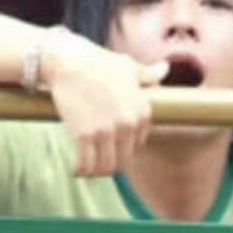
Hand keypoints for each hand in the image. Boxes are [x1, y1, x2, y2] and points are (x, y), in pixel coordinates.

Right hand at [43, 29, 168, 176]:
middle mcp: (128, 123)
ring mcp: (106, 131)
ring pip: (105, 167)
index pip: (137, 145)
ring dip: (95, 172)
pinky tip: (75, 170)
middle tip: (95, 161)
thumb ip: (147, 74)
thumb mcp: (127, 66)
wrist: (68, 61)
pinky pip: (85, 164)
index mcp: (142, 110)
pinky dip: (80, 171)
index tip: (110, 148)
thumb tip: (165, 68)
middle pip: (123, 160)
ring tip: (85, 169)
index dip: (122, 149)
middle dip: (109, 163)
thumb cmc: (97, 62)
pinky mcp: (84, 135)